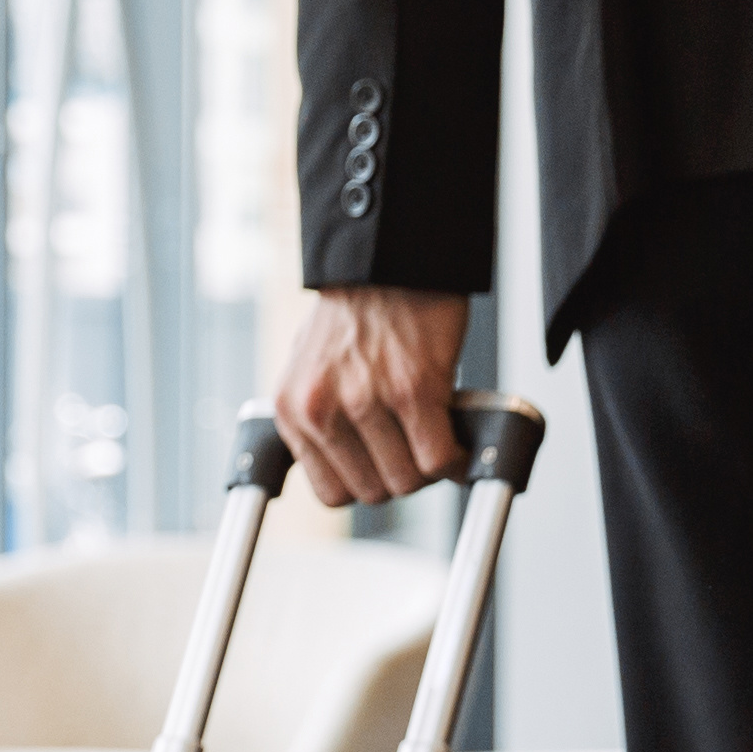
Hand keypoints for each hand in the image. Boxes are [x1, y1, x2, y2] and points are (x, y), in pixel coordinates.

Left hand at [277, 287, 475, 506]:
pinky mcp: (413, 390)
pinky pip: (438, 457)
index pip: (331, 493)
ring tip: (437, 439)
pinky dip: (455, 457)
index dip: (367, 484)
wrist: (387, 258)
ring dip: (430, 468)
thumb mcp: (312, 370)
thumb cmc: (355, 310)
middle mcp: (322, 410)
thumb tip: (350, 463)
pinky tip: (459, 440)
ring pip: (409, 481)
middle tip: (417, 449)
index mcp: (293, 410)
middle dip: (401, 476)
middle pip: (373, 493)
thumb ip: (322, 417)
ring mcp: (366, 401)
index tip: (385, 469)